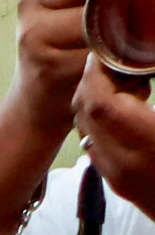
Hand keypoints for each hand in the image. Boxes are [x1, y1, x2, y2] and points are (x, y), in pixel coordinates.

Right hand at [15, 0, 128, 133]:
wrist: (38, 103)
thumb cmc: (69, 51)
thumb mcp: (74, 10)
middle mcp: (33, 0)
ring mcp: (35, 31)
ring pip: (91, 13)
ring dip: (122, 23)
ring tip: (136, 32)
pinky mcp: (45, 60)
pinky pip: (91, 47)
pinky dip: (114, 52)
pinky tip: (122, 58)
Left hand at [79, 50, 154, 225]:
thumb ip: (154, 98)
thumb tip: (149, 61)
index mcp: (148, 144)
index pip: (100, 102)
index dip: (99, 71)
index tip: (112, 49)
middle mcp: (124, 164)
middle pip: (86, 113)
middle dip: (96, 81)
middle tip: (124, 61)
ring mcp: (119, 178)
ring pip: (87, 130)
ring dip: (98, 100)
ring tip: (132, 83)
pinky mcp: (121, 185)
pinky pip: (97, 146)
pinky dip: (104, 122)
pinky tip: (134, 110)